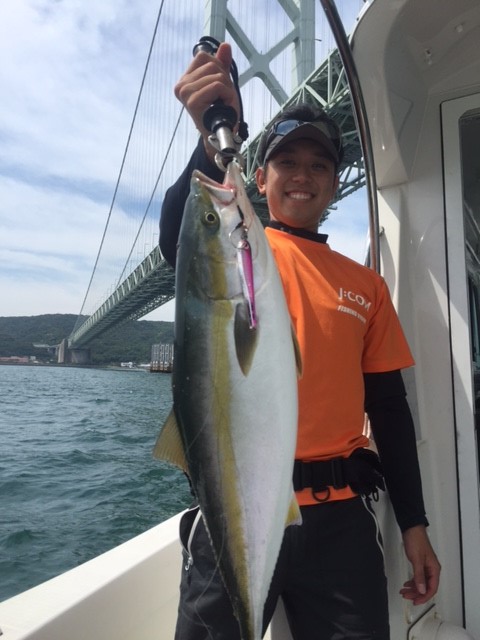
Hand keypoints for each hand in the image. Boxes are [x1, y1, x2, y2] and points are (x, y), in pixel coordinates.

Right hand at [174, 42, 239, 160]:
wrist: (221, 136)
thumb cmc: (221, 111)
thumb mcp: (222, 83)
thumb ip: (222, 64)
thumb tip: (225, 45)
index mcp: (185, 80)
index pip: (203, 56)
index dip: (218, 67)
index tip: (218, 87)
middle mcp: (181, 85)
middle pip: (212, 64)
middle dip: (224, 80)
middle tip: (222, 98)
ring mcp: (185, 93)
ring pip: (217, 75)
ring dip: (227, 90)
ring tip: (222, 104)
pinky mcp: (192, 101)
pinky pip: (217, 85)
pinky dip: (227, 96)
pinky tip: (223, 107)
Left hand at [400, 525, 440, 604]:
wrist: (411, 528)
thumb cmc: (416, 540)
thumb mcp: (416, 560)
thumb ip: (419, 576)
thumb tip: (422, 590)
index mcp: (434, 569)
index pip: (432, 589)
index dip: (424, 597)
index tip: (415, 601)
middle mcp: (432, 569)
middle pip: (426, 587)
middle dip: (416, 593)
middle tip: (406, 596)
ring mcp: (426, 566)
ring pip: (421, 582)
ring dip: (413, 588)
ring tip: (404, 591)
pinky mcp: (420, 563)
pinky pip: (418, 576)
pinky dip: (412, 581)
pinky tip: (406, 584)